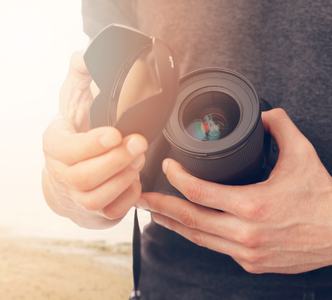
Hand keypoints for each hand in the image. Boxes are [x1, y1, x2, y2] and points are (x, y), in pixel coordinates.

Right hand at [42, 51, 147, 227]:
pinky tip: (136, 180)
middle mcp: (62, 174)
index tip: (115, 133)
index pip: (65, 149)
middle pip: (83, 177)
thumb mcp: (75, 99)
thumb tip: (86, 54)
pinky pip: (112, 212)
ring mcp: (78, 196)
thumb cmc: (77, 132)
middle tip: (139, 143)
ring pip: (96, 197)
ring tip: (140, 160)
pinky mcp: (96, 211)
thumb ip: (81, 74)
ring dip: (123, 178)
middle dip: (116, 160)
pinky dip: (128, 197)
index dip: (91, 144)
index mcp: (55, 144)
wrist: (70, 171)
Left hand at [139, 108, 331, 273]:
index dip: (177, 178)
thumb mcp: (303, 154)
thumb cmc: (323, 196)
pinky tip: (192, 227)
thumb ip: (281, 126)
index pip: (200, 193)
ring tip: (157, 213)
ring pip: (200, 240)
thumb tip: (265, 114)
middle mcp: (246, 234)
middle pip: (189, 221)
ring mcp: (248, 253)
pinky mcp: (254, 263)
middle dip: (161, 207)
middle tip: (141, 197)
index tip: (168, 167)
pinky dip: (202, 237)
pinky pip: (219, 249)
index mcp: (254, 205)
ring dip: (175, 225)